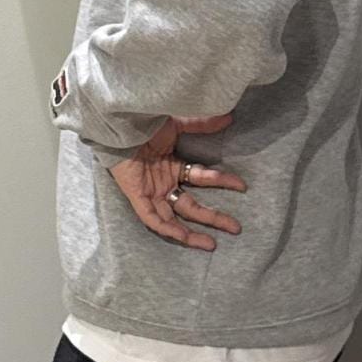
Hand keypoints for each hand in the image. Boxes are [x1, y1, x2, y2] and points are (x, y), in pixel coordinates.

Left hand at [107, 111, 246, 250]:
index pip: (203, 179)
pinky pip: (152, 219)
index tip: (241, 185)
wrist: (119, 125)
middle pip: (192, 207)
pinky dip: (168, 228)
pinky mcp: (137, 198)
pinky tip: (184, 237)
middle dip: (214, 218)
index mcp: (172, 168)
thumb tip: (228, 117)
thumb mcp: (176, 125)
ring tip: (212, 244)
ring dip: (192, 233)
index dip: (222, 182)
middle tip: (236, 228)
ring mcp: (150, 193)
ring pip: (173, 220)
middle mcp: (163, 184)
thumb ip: (200, 124)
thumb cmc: (143, 124)